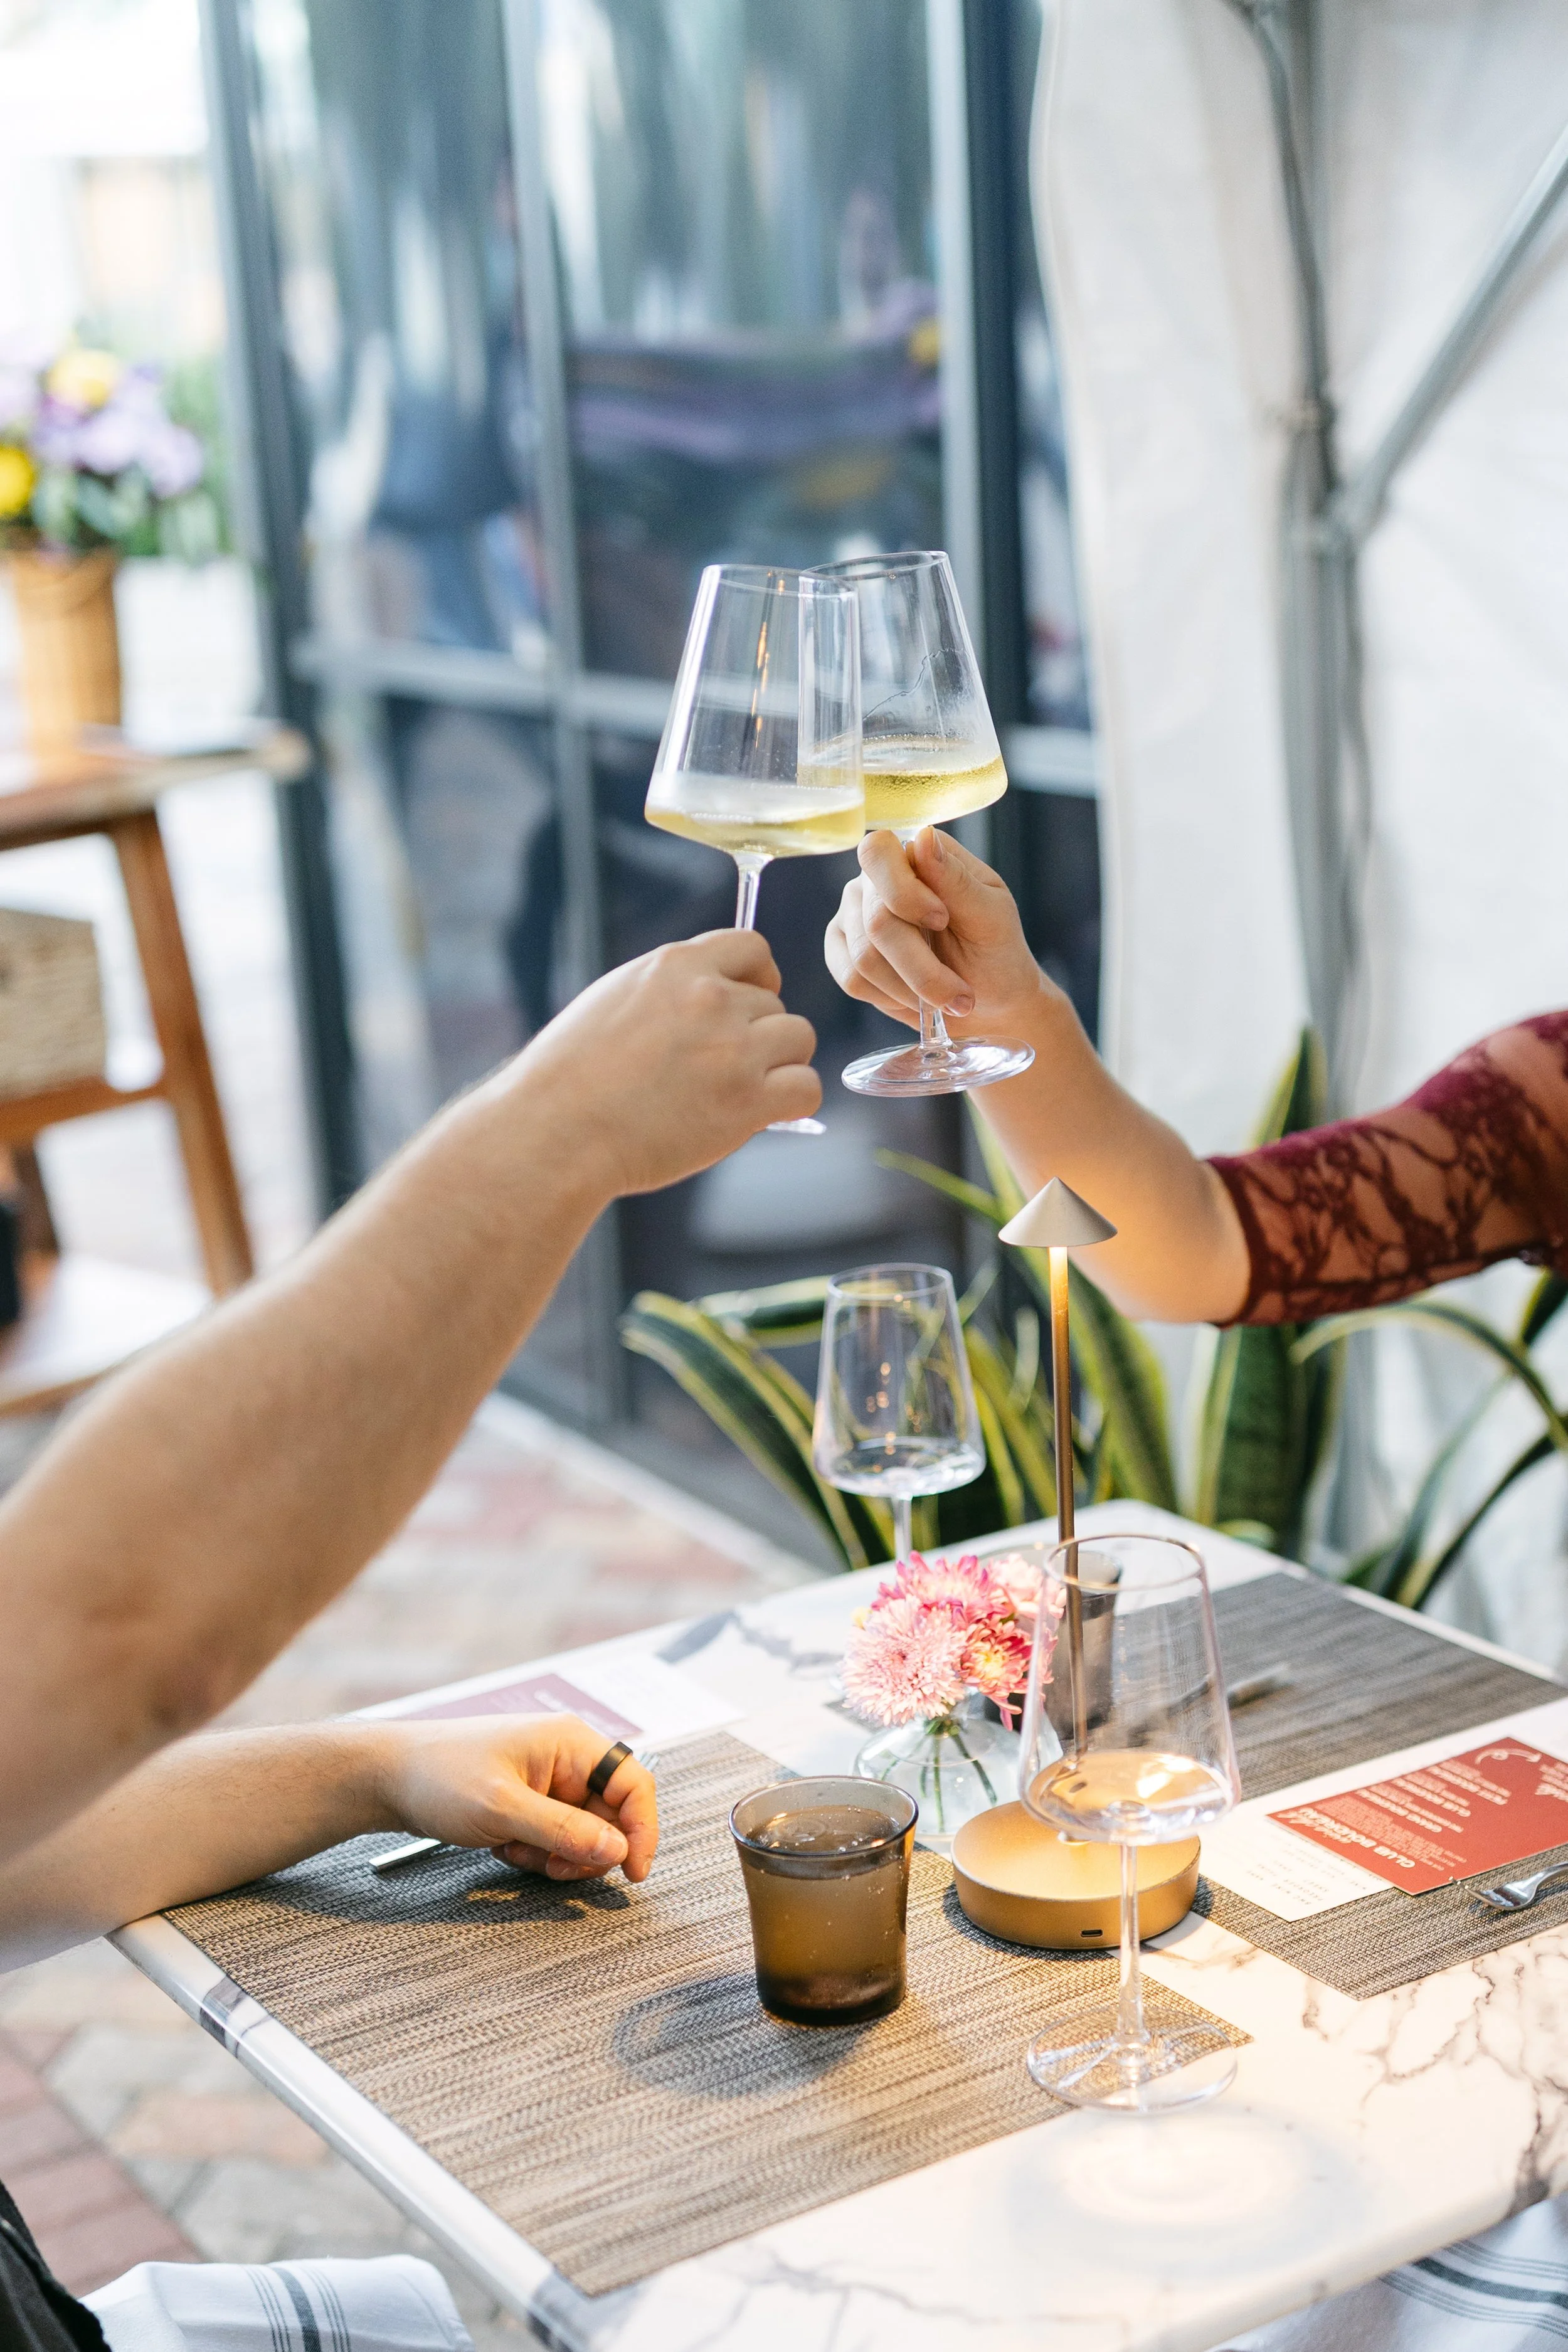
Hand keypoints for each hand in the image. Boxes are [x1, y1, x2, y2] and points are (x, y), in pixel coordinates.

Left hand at [373, 1714, 658, 1882]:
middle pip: (610, 1815)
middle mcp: (565, 1757)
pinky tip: (503, 1846)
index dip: (642, 1829)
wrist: (388, 1777)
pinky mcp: (530, 1800)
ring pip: (582, 1832)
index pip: (633, 1782)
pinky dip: (535, 1851)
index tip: (633, 1873)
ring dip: (556, 1855)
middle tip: (551, 1868)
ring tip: (515, 1851)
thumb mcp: (503, 1809)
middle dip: (585, 1851)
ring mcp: (548, 1779)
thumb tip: (617, 1851)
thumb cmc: (439, 1776)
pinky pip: (555, 1836)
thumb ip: (564, 1831)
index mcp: (569, 1742)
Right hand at [509, 930, 819, 1196]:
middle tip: (721, 1071)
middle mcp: (711, 998)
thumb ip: (671, 991)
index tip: (743, 1007)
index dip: (757, 979)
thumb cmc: (571, 1077)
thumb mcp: (616, 1001)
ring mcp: (733, 1049)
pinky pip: (806, 1088)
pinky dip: (791, 1101)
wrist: (555, 1131)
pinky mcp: (746, 1101)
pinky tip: (762, 1113)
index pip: (753, 948)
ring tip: (740, 1091)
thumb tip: (716, 995)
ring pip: (799, 1038)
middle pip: (775, 1003)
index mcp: (676, 966)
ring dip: (779, 1064)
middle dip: (757, 1035)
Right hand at [826, 828, 1052, 1033]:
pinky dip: (892, 998)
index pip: (878, 853)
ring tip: (947, 1000)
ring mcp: (853, 914)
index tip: (941, 921)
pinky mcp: (841, 951)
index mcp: (914, 855)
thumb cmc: (995, 950)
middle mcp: (875, 879)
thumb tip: (923, 837)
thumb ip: (956, 879)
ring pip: (864, 958)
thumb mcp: (990, 915)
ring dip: (913, 989)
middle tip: (962, 995)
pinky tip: (917, 999)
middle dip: (923, 969)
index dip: (903, 893)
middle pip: (877, 922)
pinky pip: (852, 978)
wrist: (989, 999)